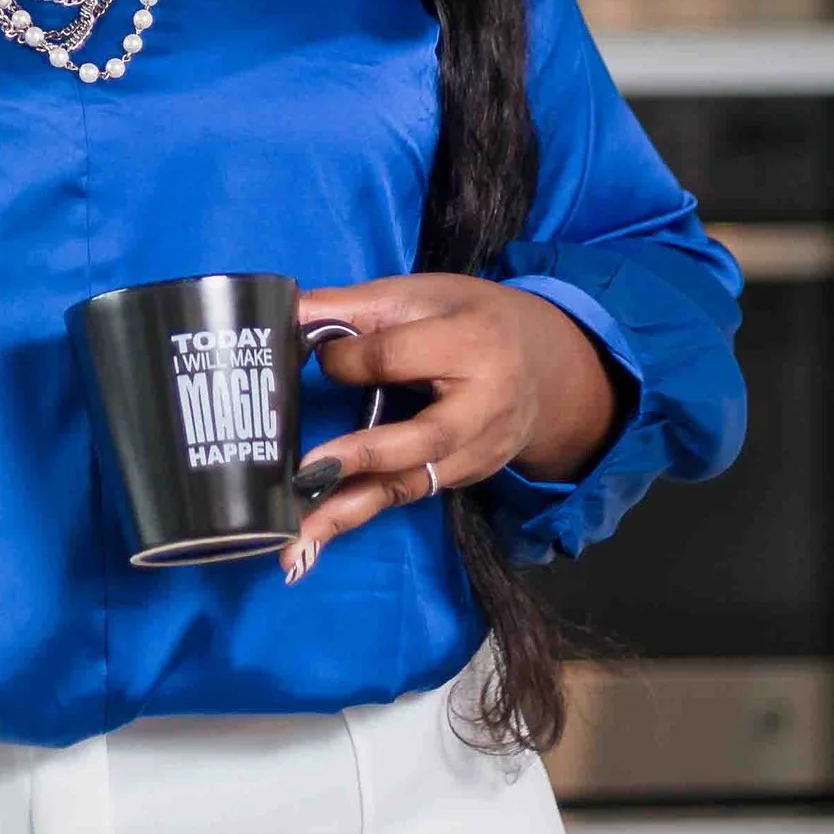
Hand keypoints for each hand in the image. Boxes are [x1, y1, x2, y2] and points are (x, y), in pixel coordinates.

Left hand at [282, 275, 619, 578]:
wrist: (544, 365)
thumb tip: (288, 310)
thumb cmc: (469, 319)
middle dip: (364, 456)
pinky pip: (411, 494)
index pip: (397, 358)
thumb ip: (353, 306)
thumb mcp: (420, 294)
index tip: (317, 354)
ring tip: (299, 538)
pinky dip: (363, 512)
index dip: (347, 359)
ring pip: (414, 482)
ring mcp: (481, 450)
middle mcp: (484, 405)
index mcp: (472, 342)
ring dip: (352, 510)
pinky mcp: (470, 477)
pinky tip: (318, 534)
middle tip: (308, 472)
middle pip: (425, 437)